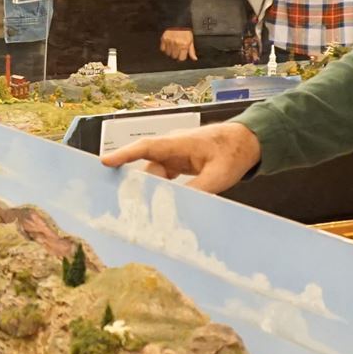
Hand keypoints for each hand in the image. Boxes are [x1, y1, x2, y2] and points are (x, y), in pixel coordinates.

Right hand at [98, 121, 260, 192]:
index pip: (147, 147)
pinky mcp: (178, 164)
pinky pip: (163, 178)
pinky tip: (166, 205)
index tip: (106, 162)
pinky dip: (162, 190)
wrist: (247, 141)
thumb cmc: (234, 151)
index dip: (124, 155)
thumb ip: (198, 190)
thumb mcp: (219, 175)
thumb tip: (179, 206)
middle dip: (139, 185)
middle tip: (132, 205)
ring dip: (154, 192)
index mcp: (180, 143)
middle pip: (148, 168)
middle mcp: (173, 147)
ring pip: (155, 176)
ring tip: (154, 211)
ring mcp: (175, 155)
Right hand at [159, 27, 196, 62]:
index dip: (181, 56)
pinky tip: (168, 44)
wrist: (178, 21)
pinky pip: (162, 49)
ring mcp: (169, 41)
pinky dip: (165, 48)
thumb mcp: (191, 40)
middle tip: (177, 48)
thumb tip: (194, 59)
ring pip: (168, 53)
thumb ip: (192, 51)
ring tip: (173, 45)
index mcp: (184, 45)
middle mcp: (177, 44)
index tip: (181, 54)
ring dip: (170, 51)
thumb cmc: (185, 30)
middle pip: (174, 56)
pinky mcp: (163, 39)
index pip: (181, 58)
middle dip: (176, 54)